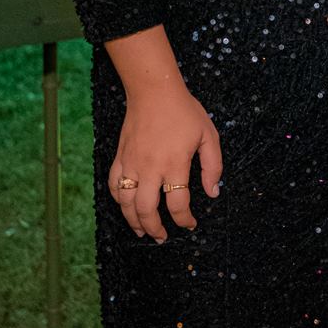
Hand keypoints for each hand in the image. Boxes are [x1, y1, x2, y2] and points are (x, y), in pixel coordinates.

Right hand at [108, 85, 222, 241]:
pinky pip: (114, 185)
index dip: (184, 220)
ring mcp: (131, 163)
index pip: (177, 203)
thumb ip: (213, 166)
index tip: (190, 224)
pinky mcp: (120, 157)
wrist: (153, 90)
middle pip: (146, 210)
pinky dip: (119, 200)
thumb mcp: (208, 136)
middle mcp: (150, 168)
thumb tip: (213, 192)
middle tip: (162, 237)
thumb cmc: (184, 111)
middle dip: (155, 229)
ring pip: (126, 202)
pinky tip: (126, 206)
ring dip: (133, 221)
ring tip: (142, 231)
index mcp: (174, 164)